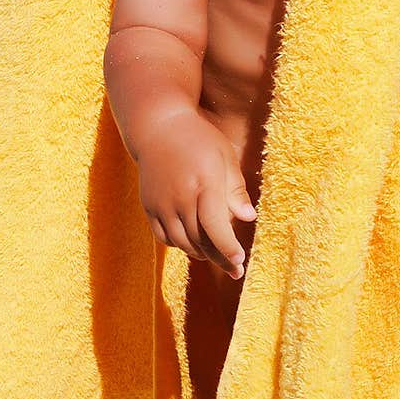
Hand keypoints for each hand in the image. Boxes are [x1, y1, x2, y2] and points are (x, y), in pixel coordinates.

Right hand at [135, 107, 256, 275]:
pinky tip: (195, 245)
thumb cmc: (199, 140)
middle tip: (236, 271)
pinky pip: (165, 237)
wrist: (158, 127)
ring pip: (182, 242)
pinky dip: (181, 245)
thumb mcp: (225, 157)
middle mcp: (180, 196)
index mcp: (204, 182)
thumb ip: (235, 189)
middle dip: (220, 259)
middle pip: (200, 239)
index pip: (215, 225)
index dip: (227, 248)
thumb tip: (249, 218)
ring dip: (201, 254)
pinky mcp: (149, 207)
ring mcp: (161, 203)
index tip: (240, 261)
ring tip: (218, 259)